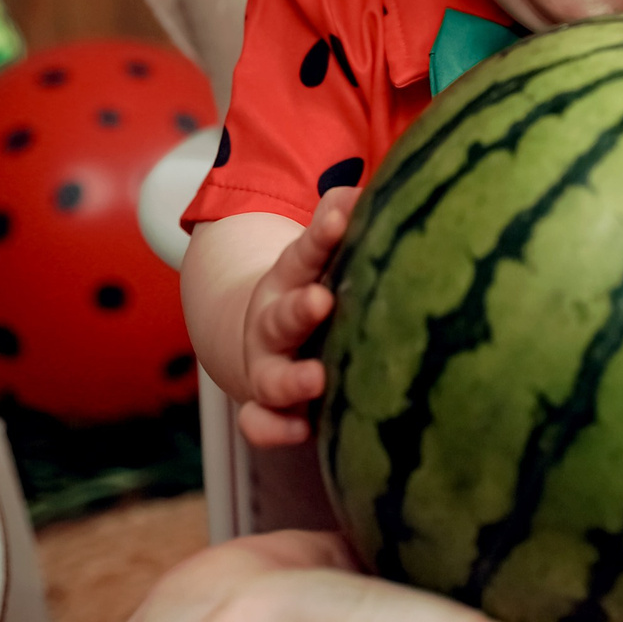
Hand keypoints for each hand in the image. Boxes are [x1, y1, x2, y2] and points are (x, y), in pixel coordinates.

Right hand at [237, 187, 357, 447]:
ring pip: (271, 378)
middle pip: (281, 317)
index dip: (320, 236)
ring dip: (291, 380)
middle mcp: (272, 325)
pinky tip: (300, 432)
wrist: (259, 339)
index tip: (340, 220)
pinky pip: (261, 424)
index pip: (303, 254)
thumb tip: (362, 189)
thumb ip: (336, 221)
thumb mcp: (320, 254)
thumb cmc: (311, 288)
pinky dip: (274, 430)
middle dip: (299, 310)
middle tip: (321, 302)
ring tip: (316, 379)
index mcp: (290, 281)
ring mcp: (267, 368)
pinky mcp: (268, 407)